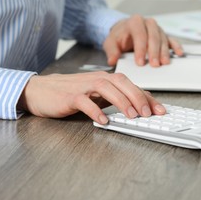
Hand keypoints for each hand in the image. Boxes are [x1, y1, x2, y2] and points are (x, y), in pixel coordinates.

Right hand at [17, 72, 165, 123]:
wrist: (40, 90)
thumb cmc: (71, 92)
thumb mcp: (96, 95)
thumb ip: (113, 100)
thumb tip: (135, 109)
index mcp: (106, 79)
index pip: (131, 85)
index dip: (147, 97)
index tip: (160, 110)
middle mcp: (97, 79)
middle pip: (122, 83)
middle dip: (139, 97)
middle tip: (149, 113)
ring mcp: (83, 86)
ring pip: (106, 89)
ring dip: (122, 102)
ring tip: (132, 116)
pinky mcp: (70, 96)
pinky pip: (85, 102)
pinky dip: (95, 111)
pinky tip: (103, 121)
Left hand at [103, 15, 183, 66]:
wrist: (124, 30)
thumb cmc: (119, 37)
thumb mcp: (110, 43)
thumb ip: (111, 51)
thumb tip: (112, 60)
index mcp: (134, 22)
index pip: (139, 35)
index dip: (140, 49)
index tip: (140, 62)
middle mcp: (147, 23)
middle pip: (153, 37)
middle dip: (154, 52)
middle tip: (154, 64)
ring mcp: (157, 29)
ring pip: (163, 39)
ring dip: (164, 52)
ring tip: (164, 63)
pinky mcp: (163, 35)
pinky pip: (171, 40)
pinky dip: (176, 46)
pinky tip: (179, 53)